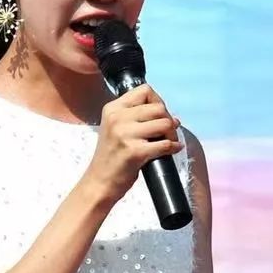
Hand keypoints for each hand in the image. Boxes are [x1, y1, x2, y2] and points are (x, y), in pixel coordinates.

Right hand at [85, 83, 182, 207]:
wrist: (99, 182)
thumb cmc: (111, 156)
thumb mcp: (115, 128)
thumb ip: (136, 117)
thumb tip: (171, 117)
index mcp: (112, 109)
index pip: (145, 90)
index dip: (158, 101)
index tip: (159, 115)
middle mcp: (117, 118)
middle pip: (158, 107)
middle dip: (168, 119)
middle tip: (167, 132)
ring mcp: (125, 134)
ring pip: (165, 124)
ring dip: (172, 134)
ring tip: (169, 141)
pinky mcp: (134, 152)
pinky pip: (165, 144)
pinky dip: (173, 147)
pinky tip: (173, 149)